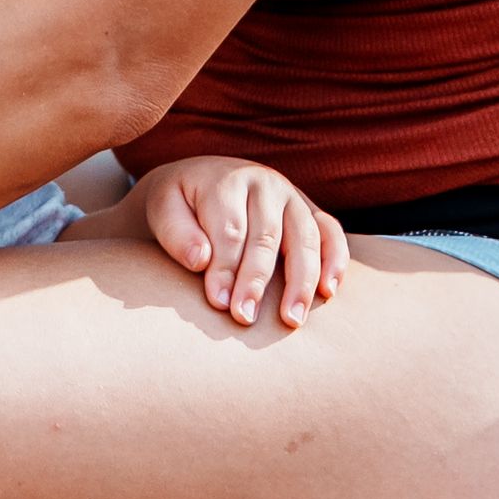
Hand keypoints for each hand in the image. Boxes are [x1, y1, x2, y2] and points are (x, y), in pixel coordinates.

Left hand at [137, 153, 345, 331]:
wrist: (203, 179)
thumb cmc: (181, 203)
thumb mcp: (163, 207)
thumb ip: (176, 233)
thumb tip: (201, 260)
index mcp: (227, 181)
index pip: (230, 230)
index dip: (225, 268)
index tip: (219, 302)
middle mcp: (265, 184)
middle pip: (267, 236)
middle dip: (257, 281)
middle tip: (246, 318)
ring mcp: (293, 196)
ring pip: (304, 237)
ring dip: (301, 281)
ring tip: (292, 319)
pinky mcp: (310, 210)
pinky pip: (331, 232)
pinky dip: (335, 260)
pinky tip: (328, 291)